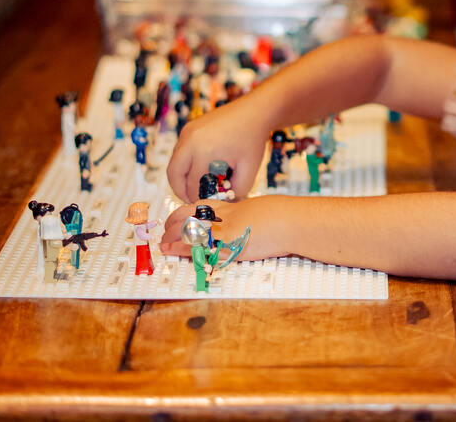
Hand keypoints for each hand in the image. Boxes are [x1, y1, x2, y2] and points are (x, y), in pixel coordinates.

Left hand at [158, 196, 284, 259]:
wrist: (292, 221)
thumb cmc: (285, 217)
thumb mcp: (263, 213)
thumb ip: (251, 217)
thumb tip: (250, 222)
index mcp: (235, 207)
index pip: (204, 205)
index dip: (188, 212)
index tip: (179, 219)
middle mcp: (226, 215)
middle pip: (191, 213)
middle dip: (175, 223)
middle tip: (166, 232)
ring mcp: (225, 229)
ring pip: (190, 228)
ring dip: (173, 236)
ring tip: (162, 243)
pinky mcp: (227, 244)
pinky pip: (199, 245)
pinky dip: (182, 248)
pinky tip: (171, 250)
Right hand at [166, 99, 269, 202]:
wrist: (254, 111)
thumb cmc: (253, 139)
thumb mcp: (249, 169)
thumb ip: (237, 190)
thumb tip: (225, 203)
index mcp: (204, 151)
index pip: (192, 184)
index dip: (197, 197)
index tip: (204, 204)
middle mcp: (190, 140)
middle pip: (174, 173)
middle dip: (179, 190)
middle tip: (189, 200)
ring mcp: (187, 131)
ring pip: (174, 161)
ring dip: (180, 176)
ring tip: (194, 186)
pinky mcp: (189, 127)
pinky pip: (180, 150)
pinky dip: (184, 163)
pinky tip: (198, 170)